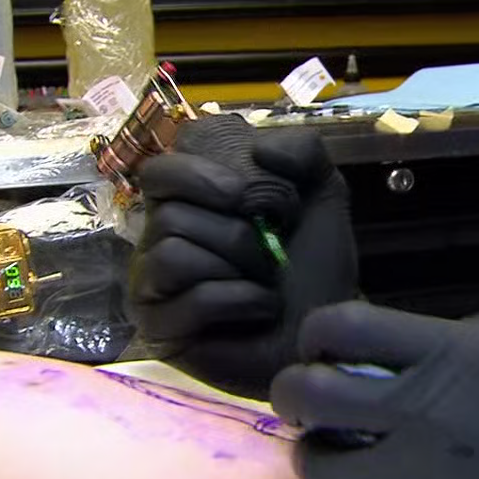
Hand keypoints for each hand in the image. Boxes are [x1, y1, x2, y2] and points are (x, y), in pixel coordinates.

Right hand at [130, 122, 357, 397]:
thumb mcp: (320, 193)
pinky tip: (260, 307)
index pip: (159, 170)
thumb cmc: (313, 264)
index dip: (200, 175)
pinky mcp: (160, 329)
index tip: (246, 194)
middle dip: (237, 231)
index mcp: (186, 202)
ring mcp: (152, 286)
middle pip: (171, 214)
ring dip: (238, 266)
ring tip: (264, 282)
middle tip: (270, 248)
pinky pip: (194, 298)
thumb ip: (302, 150)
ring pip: (173, 251)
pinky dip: (241, 299)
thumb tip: (259, 149)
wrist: (326, 327)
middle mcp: (158, 239)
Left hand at [270, 301, 478, 478]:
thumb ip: (461, 329)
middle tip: (305, 395)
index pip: (341, 328)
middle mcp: (422, 419)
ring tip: (340, 449)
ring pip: (316, 469)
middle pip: (306, 397)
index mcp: (450, 358)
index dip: (318, 331)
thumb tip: (402, 344)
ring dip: (318, 453)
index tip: (325, 342)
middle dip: (292, 389)